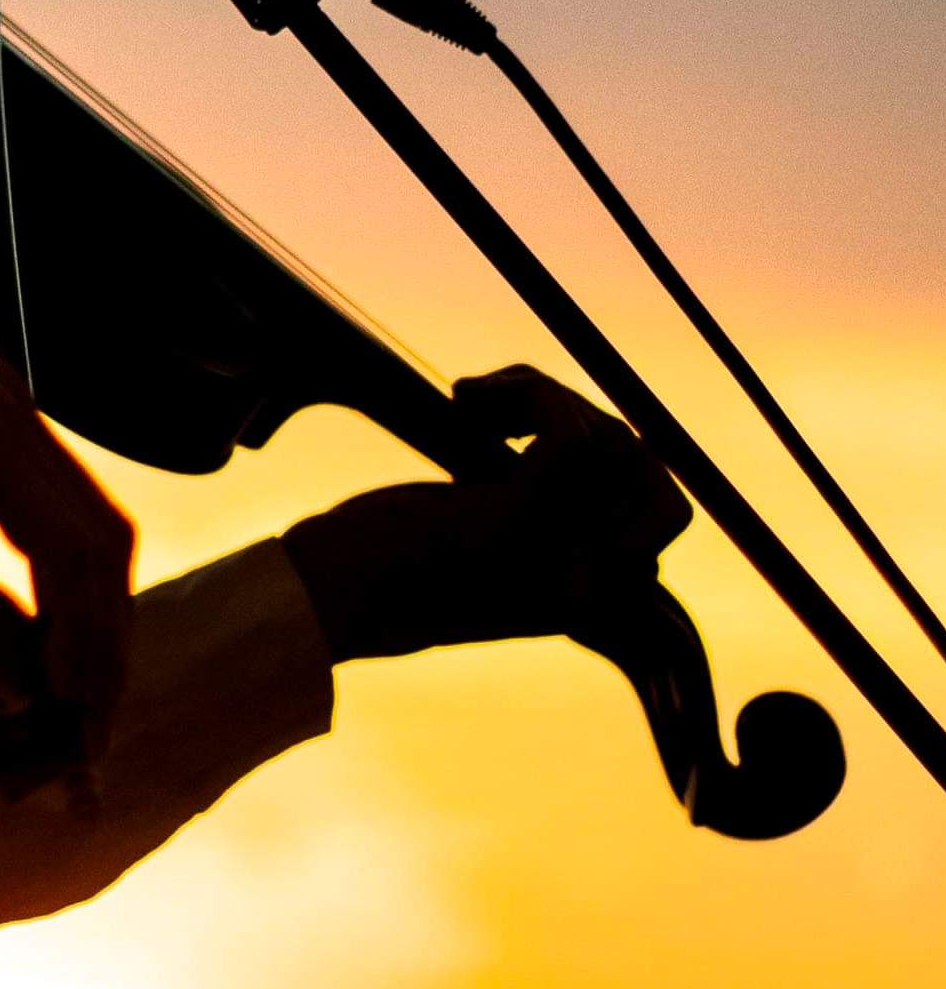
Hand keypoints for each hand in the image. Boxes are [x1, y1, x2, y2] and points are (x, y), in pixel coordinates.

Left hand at [280, 364, 692, 659]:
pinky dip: (531, 393)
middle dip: (595, 426)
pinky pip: (573, 433)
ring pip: (616, 443)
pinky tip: (465, 399)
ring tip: (475, 404)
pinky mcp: (518, 519)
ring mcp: (556, 551)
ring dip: (549, 398)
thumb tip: (565, 433)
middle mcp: (585, 580)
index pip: (662, 526)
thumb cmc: (382, 565)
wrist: (328, 596)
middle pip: (652, 478)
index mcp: (581, 593)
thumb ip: (526, 505)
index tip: (531, 438)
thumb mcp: (472, 537)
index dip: (628, 472)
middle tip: (506, 417)